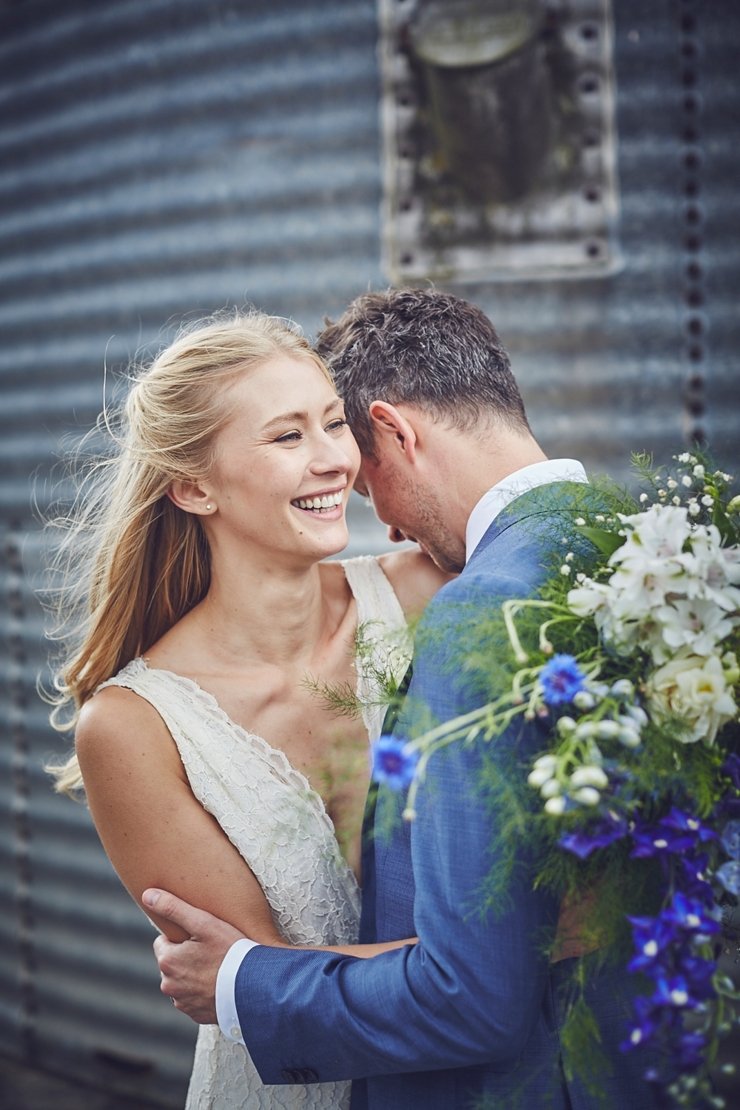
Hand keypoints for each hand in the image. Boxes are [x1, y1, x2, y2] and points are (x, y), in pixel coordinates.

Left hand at [143, 888, 244, 1024]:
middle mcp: (169, 985)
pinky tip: (220, 983)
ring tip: (218, 967)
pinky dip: (203, 990)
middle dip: (186, 956)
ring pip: (182, 981)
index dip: (182, 937)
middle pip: (172, 962)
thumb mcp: (204, 923)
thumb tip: (147, 895)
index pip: (162, 943)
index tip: (201, 937)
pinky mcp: (196, 1014)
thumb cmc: (230, 951)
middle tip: (212, 950)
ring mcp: (182, 1003)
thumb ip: (173, 907)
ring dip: (193, 974)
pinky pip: (194, 997)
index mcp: (167, 961)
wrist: (253, 987)